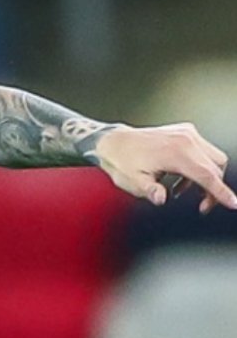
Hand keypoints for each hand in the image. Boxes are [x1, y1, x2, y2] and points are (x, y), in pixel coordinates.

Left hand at [92, 123, 234, 210]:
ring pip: (213, 158)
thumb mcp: (132, 181)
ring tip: (183, 192)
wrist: (113, 141)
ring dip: (207, 177)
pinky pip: (203, 151)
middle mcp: (186, 140)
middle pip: (216, 167)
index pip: (207, 175)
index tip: (233, 204)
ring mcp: (187, 133)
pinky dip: (199, 166)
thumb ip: (150, 190)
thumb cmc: (121, 162)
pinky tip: (180, 180)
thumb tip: (161, 199)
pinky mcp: (185, 131)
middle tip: (202, 206)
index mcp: (176, 153)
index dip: (221, 192)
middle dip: (214, 188)